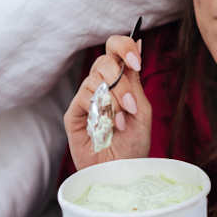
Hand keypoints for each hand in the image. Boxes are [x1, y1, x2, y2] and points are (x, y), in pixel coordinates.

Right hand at [63, 34, 151, 170]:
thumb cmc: (133, 147)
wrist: (121, 174)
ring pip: (95, 80)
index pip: (114, 49)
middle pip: (103, 61)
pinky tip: (108, 127)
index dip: (124, 47)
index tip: (137, 62)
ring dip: (114, 102)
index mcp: (118, 81)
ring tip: (121, 123)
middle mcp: (100, 87)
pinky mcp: (73, 114)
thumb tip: (137, 42)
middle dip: (121, 82)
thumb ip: (135, 80)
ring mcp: (85, 100)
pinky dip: (100, 111)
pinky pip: (84, 97)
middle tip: (130, 105)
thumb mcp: (142, 111)